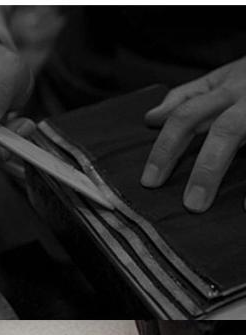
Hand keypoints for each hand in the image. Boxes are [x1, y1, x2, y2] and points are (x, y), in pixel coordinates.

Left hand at [142, 56, 245, 212]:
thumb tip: (151, 117)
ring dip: (226, 172)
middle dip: (205, 169)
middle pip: (223, 131)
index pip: (185, 116)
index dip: (164, 149)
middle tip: (189, 205)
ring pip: (241, 136)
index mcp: (226, 88)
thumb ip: (187, 96)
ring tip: (207, 206)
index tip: (149, 182)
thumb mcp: (223, 77)